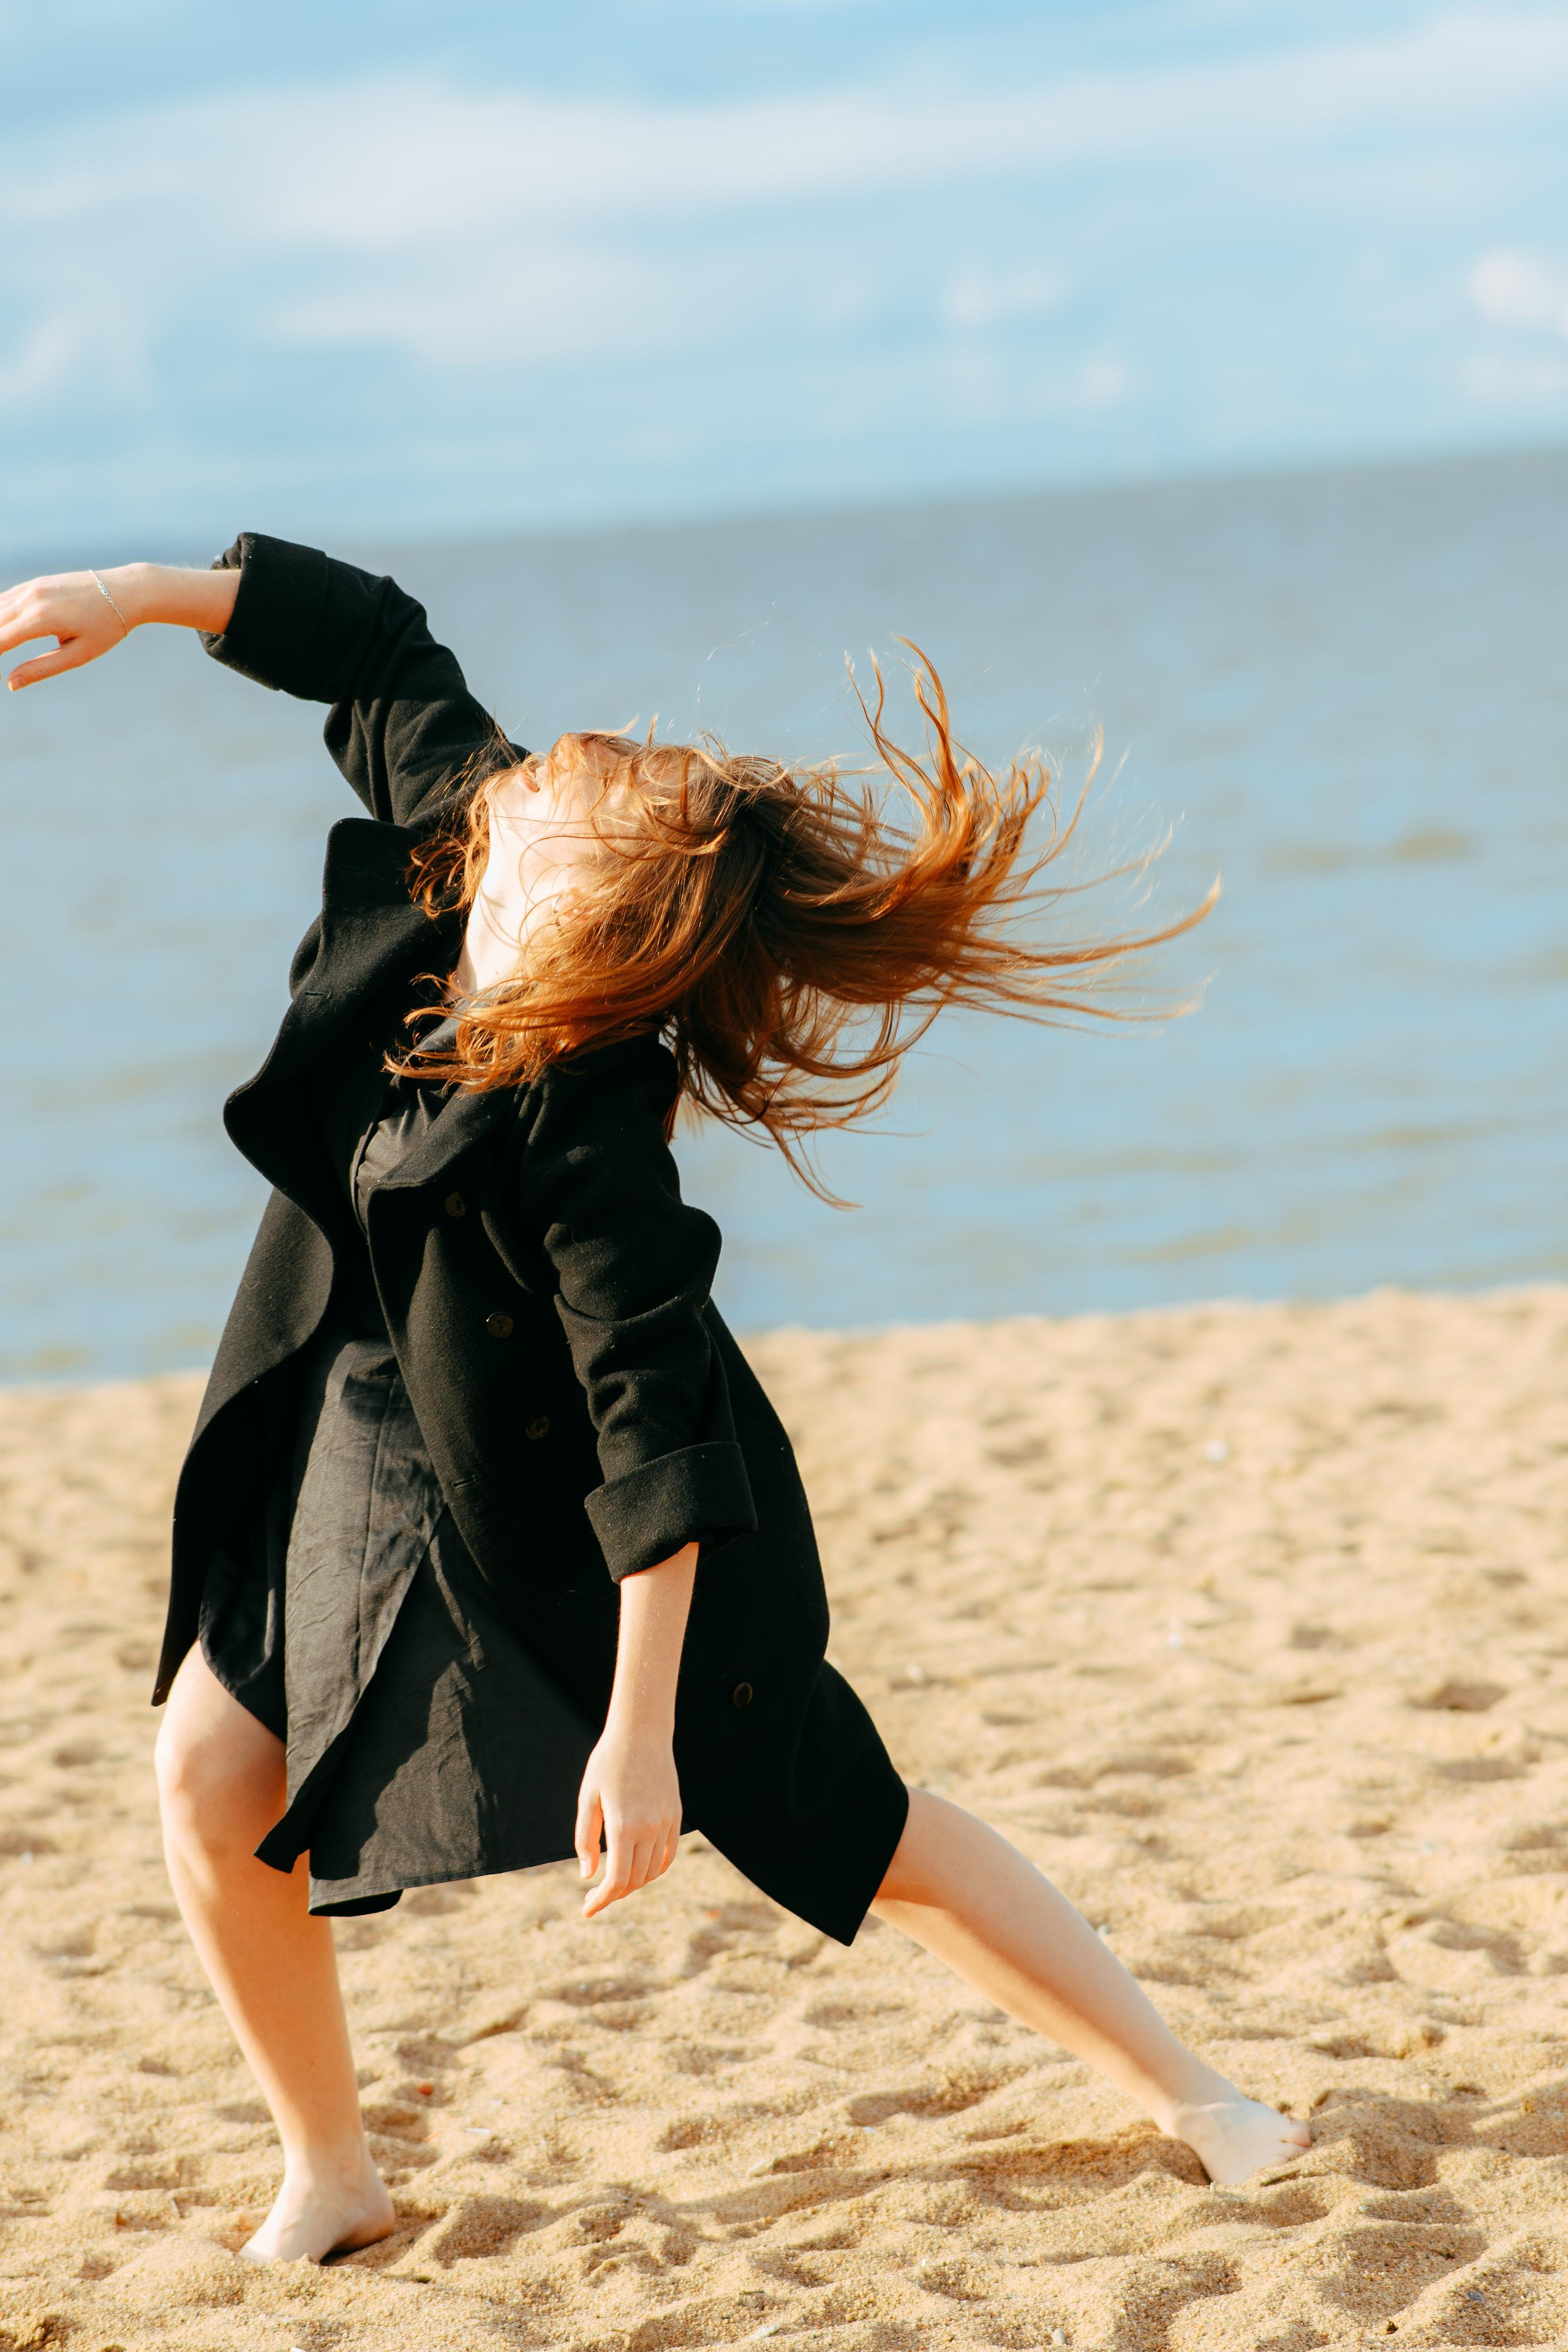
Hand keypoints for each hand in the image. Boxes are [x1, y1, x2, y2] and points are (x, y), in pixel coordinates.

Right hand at [1, 569, 133, 690]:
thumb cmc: (107, 626)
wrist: (126, 591)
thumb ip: (42, 668)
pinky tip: (0, 628)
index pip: (0, 640)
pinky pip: (6, 598)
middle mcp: (32, 598)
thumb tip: (11, 684)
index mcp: (42, 618)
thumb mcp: (79, 654)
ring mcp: (33, 586)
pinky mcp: (36, 582)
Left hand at [574, 1718, 682, 1919]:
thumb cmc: (608, 1763)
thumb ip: (585, 1840)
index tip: (587, 1910)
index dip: (602, 1900)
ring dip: (632, 1884)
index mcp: (624, 1826)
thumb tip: (588, 1876)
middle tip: (593, 1896)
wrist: (642, 1733)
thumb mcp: (588, 1799)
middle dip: (613, 1894)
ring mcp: (666, 1823)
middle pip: (634, 1880)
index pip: (617, 1880)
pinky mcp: (675, 1816)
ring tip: (612, 1882)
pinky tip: (638, 1871)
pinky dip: (653, 1870)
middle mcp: (649, 1828)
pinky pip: (667, 1856)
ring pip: (651, 1871)